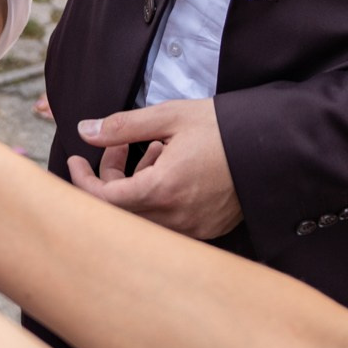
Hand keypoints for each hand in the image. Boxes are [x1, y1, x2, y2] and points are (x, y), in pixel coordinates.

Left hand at [67, 99, 242, 239]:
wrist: (272, 145)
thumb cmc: (221, 127)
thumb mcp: (170, 116)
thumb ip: (123, 126)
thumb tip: (84, 131)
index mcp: (162, 190)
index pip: (103, 201)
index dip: (82, 182)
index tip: (74, 162)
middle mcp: (175, 218)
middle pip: (120, 212)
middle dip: (109, 178)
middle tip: (119, 146)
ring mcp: (192, 229)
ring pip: (142, 217)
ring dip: (134, 186)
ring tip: (154, 151)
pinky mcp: (206, 231)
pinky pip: (166, 221)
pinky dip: (156, 198)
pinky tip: (170, 168)